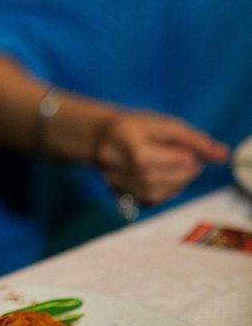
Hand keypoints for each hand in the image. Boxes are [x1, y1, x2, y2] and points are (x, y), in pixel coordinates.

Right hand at [93, 111, 228, 204]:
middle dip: (182, 173)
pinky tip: (169, 180)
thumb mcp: (165, 124)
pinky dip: (167, 193)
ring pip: (153, 194)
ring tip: (182, 171)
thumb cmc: (136, 126)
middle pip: (154, 179)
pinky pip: (149, 201)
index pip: (156, 159)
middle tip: (192, 163)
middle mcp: (116, 167)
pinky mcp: (120, 195)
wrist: (101, 137)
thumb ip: (194, 140)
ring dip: (177, 185)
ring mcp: (116, 184)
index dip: (181, 157)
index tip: (191, 151)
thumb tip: (223, 156)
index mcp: (126, 144)